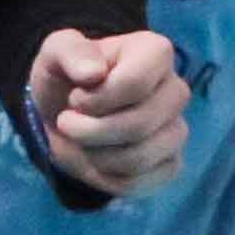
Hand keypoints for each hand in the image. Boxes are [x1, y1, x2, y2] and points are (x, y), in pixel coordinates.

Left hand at [28, 28, 188, 195]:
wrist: (68, 111)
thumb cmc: (68, 75)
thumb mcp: (57, 52)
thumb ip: (71, 53)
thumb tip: (93, 73)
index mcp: (156, 53)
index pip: (135, 84)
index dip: (96, 100)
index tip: (75, 97)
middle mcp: (176, 91)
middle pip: (139, 125)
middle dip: (89, 132)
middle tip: (66, 123)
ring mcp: (177, 130)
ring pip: (139, 158)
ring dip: (94, 156)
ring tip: (80, 141)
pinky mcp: (170, 164)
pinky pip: (140, 182)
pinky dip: (105, 178)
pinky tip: (96, 158)